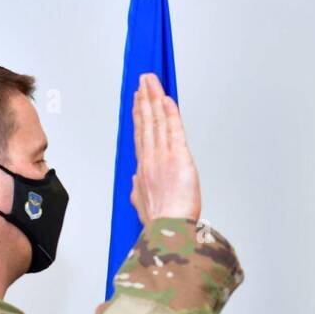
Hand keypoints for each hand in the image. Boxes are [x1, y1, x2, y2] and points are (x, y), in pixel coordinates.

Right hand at [130, 73, 200, 221]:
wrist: (167, 231)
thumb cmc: (159, 222)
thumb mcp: (141, 204)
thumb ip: (138, 189)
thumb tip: (135, 181)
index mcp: (144, 170)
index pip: (141, 136)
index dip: (138, 116)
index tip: (137, 101)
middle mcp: (151, 159)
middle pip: (146, 123)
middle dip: (144, 99)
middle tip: (143, 82)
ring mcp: (163, 157)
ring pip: (157, 121)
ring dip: (154, 99)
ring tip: (151, 82)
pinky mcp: (179, 158)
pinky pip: (173, 130)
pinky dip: (170, 113)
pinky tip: (167, 99)